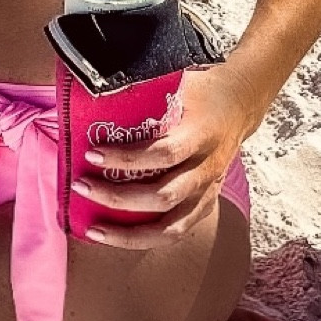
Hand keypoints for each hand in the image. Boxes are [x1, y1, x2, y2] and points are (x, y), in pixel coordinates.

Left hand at [71, 68, 251, 249]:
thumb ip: (143, 88)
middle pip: (163, 196)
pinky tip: (114, 236)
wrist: (239, 103)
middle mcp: (207, 168)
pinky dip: (143, 239)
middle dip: (118, 197)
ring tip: (93, 229)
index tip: (92, 153)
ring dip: (128, 232)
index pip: (163, 153)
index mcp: (201, 133)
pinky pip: (175, 232)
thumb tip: (94, 84)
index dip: (126, 158)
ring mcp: (208, 191)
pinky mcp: (205, 204)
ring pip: (170, 227)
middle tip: (82, 186)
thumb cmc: (198, 90)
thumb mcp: (176, 81)